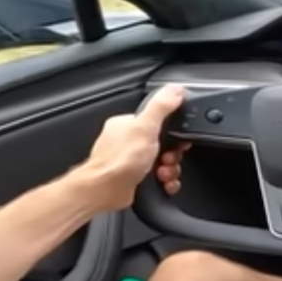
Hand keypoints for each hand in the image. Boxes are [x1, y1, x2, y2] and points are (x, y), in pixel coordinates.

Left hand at [75, 85, 185, 210]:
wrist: (105, 191)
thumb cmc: (118, 161)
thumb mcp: (146, 127)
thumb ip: (161, 106)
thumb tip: (174, 89)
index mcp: (126, 124)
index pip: (157, 121)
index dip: (172, 132)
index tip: (177, 140)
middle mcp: (126, 141)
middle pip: (163, 144)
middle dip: (171, 154)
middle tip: (167, 159)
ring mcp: (129, 160)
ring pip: (162, 162)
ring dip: (169, 169)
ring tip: (162, 173)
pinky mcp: (133, 178)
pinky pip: (157, 178)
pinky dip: (165, 182)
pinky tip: (163, 183)